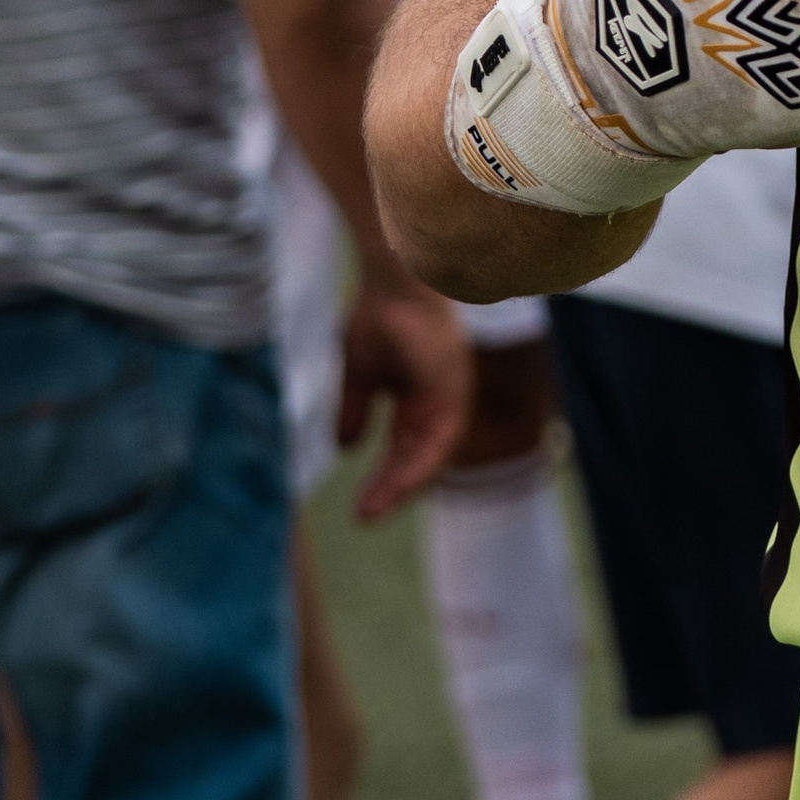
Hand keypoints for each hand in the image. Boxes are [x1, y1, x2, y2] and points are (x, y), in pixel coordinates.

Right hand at [335, 279, 471, 520]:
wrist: (394, 281)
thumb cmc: (378, 317)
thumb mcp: (359, 374)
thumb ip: (356, 410)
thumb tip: (344, 448)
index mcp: (418, 400)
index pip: (405, 449)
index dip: (386, 478)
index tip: (362, 508)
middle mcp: (438, 402)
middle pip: (418, 458)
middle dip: (391, 490)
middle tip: (363, 518)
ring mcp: (450, 397)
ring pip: (431, 456)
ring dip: (402, 485)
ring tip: (373, 511)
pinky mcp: (455, 390)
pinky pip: (441, 439)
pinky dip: (418, 464)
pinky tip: (396, 483)